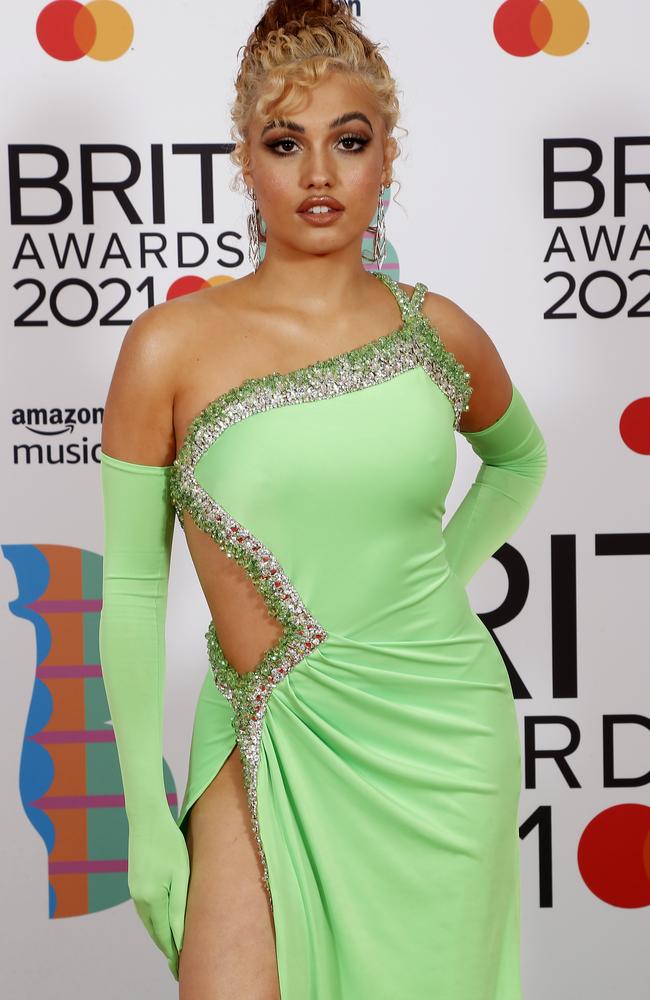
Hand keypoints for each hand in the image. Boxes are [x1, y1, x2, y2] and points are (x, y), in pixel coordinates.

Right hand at [126, 811, 189, 979]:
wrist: (147, 819)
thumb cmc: (170, 843)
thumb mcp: (181, 874)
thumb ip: (180, 906)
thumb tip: (182, 937)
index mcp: (152, 899)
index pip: (165, 936)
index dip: (174, 954)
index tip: (183, 970)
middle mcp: (139, 899)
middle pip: (155, 933)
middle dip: (168, 950)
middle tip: (180, 968)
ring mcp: (134, 892)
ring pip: (149, 923)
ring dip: (161, 937)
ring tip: (174, 951)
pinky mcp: (133, 884)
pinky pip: (145, 911)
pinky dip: (154, 922)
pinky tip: (163, 925)